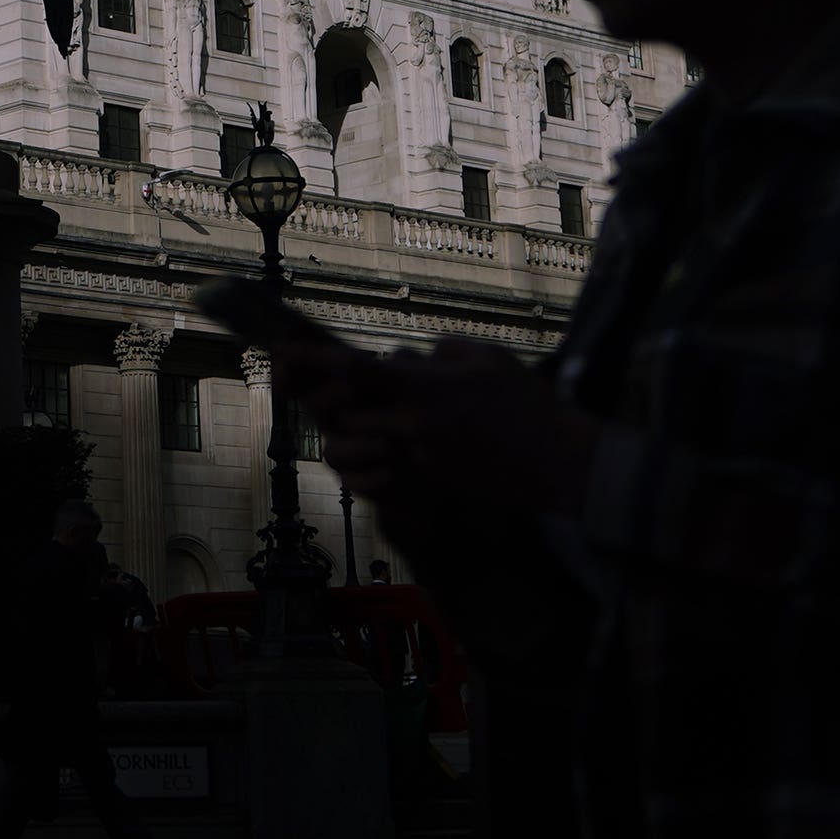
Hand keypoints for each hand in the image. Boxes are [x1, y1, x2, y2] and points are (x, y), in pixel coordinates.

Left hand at [277, 335, 594, 526]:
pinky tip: (387, 444)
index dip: (308, 362)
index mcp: (423, 389)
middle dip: (320, 399)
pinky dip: (371, 457)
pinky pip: (378, 471)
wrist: (559, 465)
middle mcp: (410, 428)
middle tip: (315, 385)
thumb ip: (440, 353)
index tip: (280, 354)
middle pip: (338, 414)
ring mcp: (416, 461)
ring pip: (351, 447)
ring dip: (344, 430)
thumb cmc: (528, 406)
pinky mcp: (426, 484)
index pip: (349, 371)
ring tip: (356, 414)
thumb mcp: (487, 358)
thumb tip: (411, 360)